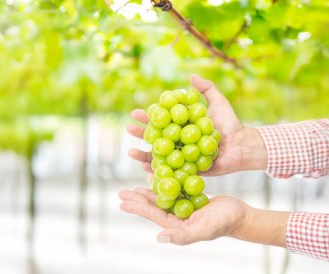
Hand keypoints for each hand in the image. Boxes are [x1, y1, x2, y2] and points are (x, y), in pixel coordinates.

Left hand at [118, 187, 248, 244]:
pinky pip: (173, 192)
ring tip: (132, 189)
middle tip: (121, 192)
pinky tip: (156, 181)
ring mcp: (183, 209)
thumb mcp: (203, 229)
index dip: (137, 208)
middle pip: (152, 207)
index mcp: (177, 225)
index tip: (122, 202)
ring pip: (161, 199)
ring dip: (146, 194)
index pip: (153, 215)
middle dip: (136, 200)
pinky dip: (163, 186)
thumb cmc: (223, 223)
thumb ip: (182, 236)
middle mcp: (177, 217)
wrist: (239, 215)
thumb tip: (159, 237)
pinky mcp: (190, 200)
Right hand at [126, 74, 266, 174]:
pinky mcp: (187, 169)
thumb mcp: (218, 103)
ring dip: (143, 154)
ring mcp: (182, 156)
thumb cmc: (230, 124)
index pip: (161, 120)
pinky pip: (170, 171)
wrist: (242, 146)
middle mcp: (179, 141)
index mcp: (183, 126)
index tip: (135, 113)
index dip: (148, 117)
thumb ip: (206, 89)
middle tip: (129, 129)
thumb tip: (191, 76)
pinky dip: (157, 171)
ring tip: (131, 152)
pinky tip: (144, 169)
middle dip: (141, 133)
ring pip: (159, 155)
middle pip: (156, 137)